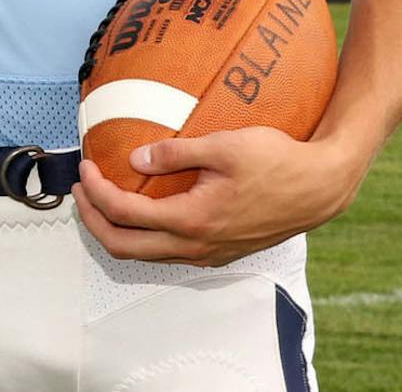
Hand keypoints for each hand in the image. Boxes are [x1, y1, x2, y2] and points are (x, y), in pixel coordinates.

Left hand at [73, 127, 363, 267]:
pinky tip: (141, 207)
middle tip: (80, 190)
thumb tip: (134, 159)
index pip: (124, 214)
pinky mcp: (219, 251)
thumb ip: (174, 152)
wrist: (321, 187)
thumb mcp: (223, 146)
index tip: (85, 166)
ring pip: (145, 254)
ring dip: (115, 229)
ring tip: (101, 197)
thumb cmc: (277, 161)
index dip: (95, 191)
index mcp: (193, 220)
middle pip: (123, 247)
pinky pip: (167, 251)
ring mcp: (208, 253)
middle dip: (92, 220)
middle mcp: (197, 246)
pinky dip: (141, 234)